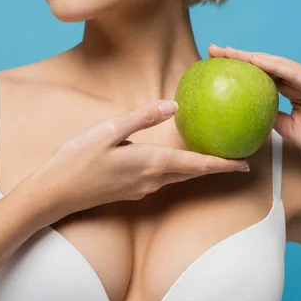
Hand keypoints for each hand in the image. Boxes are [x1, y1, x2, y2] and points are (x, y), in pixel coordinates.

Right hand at [22, 99, 249, 226]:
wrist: (53, 195)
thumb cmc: (77, 160)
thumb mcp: (108, 130)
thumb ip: (141, 118)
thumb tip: (172, 105)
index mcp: (151, 163)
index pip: (198, 165)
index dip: (224, 165)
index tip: (247, 165)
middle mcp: (151, 180)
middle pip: (193, 174)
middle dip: (216, 168)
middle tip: (237, 161)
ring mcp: (140, 189)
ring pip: (179, 178)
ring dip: (198, 171)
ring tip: (213, 160)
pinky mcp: (129, 192)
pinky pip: (163, 181)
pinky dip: (178, 172)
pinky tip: (174, 164)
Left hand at [208, 45, 300, 165]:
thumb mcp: (292, 132)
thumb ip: (273, 120)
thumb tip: (246, 118)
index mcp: (293, 91)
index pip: (261, 76)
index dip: (239, 69)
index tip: (214, 64)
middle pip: (265, 65)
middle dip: (239, 57)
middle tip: (213, 50)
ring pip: (278, 64)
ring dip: (253, 57)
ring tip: (229, 52)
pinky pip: (297, 74)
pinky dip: (277, 67)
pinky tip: (258, 62)